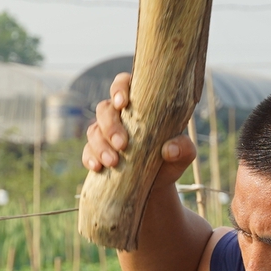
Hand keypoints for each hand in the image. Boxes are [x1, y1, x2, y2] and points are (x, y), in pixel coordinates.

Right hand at [81, 71, 195, 186]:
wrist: (156, 186)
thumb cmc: (171, 160)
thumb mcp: (184, 154)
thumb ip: (184, 148)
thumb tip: (169, 149)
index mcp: (139, 105)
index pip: (124, 84)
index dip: (119, 88)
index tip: (122, 103)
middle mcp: (119, 116)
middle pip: (104, 109)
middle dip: (111, 126)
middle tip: (122, 144)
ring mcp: (105, 134)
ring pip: (94, 130)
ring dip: (100, 145)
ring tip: (113, 162)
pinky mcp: (96, 152)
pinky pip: (87, 151)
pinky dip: (90, 158)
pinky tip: (97, 167)